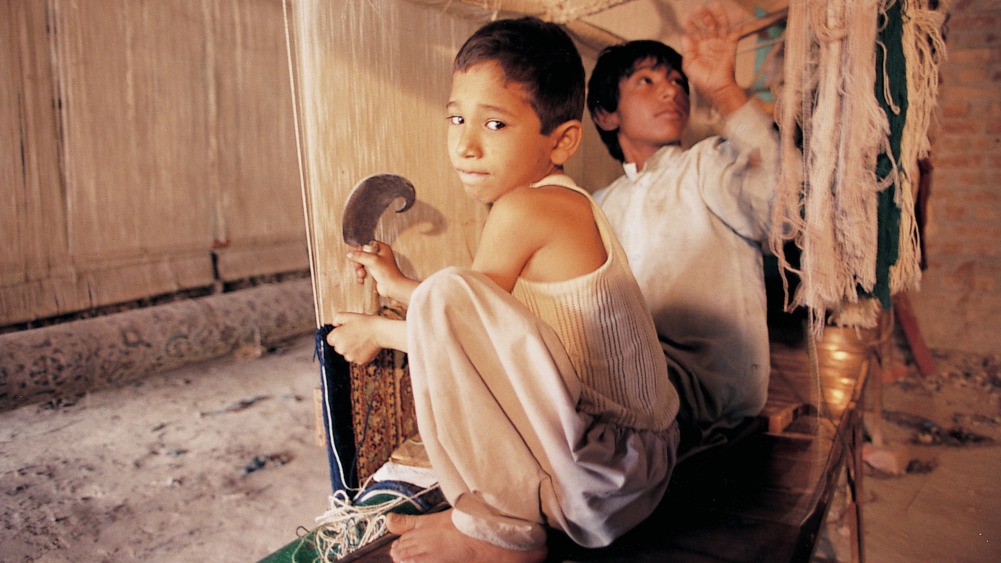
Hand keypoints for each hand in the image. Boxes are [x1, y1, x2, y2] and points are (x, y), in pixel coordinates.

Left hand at [326, 312, 382, 364]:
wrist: (380, 332)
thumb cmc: (365, 322)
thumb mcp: (348, 315)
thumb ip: (336, 319)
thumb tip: (334, 325)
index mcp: (335, 337)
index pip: (331, 340)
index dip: (339, 335)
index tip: (346, 332)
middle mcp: (340, 349)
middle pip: (339, 348)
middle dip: (345, 342)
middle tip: (356, 335)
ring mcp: (349, 356)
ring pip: (348, 354)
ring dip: (352, 349)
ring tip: (362, 340)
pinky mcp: (359, 361)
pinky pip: (356, 358)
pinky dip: (360, 354)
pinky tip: (366, 346)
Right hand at [346, 241, 412, 303]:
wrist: (393, 287)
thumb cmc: (388, 273)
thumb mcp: (373, 261)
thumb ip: (360, 256)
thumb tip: (349, 254)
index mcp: (381, 248)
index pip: (366, 245)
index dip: (360, 250)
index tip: (358, 256)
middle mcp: (379, 255)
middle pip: (362, 255)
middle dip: (358, 262)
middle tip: (359, 267)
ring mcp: (376, 265)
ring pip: (361, 264)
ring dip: (359, 270)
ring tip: (362, 275)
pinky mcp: (373, 273)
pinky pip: (363, 272)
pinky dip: (361, 276)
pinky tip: (362, 280)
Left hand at [680, 2, 747, 116]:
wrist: (717, 89)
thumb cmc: (702, 80)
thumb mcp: (689, 65)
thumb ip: (687, 50)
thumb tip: (684, 36)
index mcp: (698, 47)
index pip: (694, 32)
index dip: (690, 24)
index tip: (686, 18)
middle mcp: (709, 43)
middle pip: (707, 25)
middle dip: (703, 16)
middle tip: (699, 8)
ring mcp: (720, 44)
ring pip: (720, 25)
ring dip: (718, 15)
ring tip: (715, 6)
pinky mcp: (731, 46)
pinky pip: (735, 32)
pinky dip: (737, 23)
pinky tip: (737, 14)